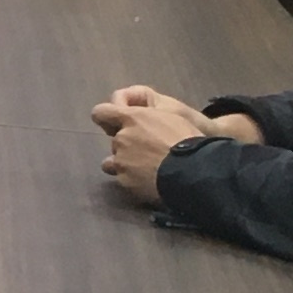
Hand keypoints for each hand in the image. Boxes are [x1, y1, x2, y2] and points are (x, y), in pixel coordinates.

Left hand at [91, 85, 257, 203]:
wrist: (191, 170)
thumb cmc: (186, 138)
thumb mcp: (171, 115)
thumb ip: (150, 115)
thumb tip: (143, 115)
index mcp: (132, 118)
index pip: (101, 112)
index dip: (106, 117)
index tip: (114, 123)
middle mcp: (122, 138)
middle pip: (115, 140)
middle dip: (127, 144)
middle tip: (147, 150)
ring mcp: (121, 161)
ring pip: (114, 161)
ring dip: (126, 162)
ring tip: (146, 168)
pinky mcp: (124, 181)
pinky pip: (122, 178)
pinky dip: (131, 179)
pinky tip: (148, 181)